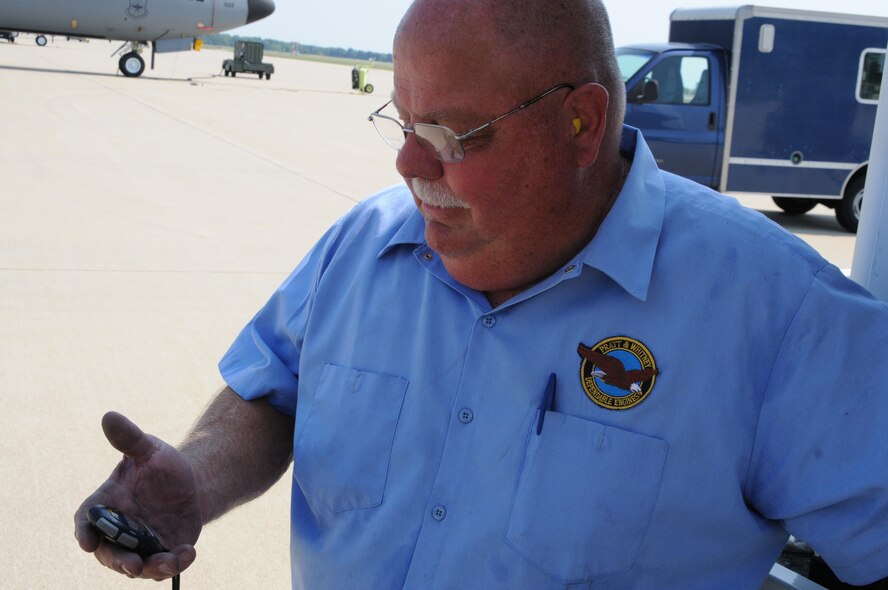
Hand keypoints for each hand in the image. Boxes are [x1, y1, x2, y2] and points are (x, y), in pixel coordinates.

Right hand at [74, 412, 202, 579]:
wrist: (190, 484)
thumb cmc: (160, 466)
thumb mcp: (148, 449)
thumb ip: (129, 438)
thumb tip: (109, 415)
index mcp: (107, 504)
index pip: (87, 520)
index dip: (85, 533)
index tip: (88, 542)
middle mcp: (118, 530)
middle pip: (109, 552)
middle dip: (118, 560)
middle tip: (131, 564)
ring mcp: (139, 546)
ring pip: (137, 566)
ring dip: (150, 568)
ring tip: (169, 561)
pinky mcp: (161, 554)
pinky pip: (163, 566)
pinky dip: (174, 563)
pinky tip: (189, 552)